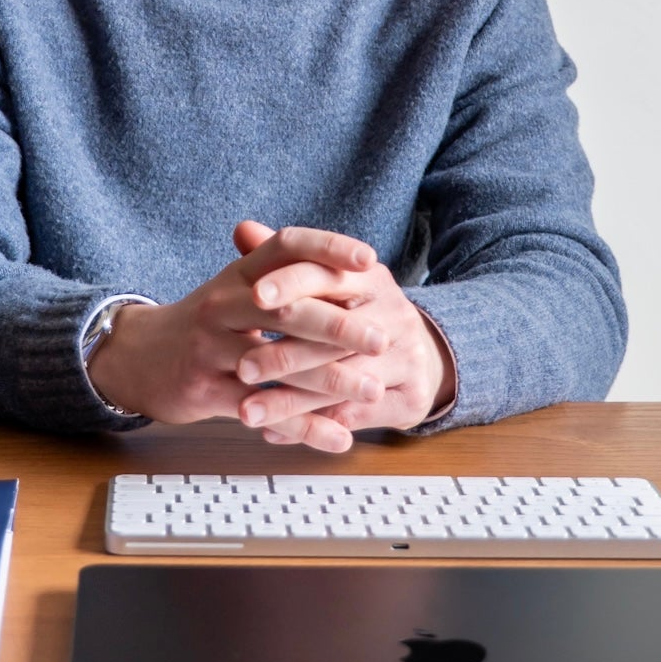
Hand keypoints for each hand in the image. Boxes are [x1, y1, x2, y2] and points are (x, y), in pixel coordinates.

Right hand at [87, 225, 387, 437]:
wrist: (138, 356)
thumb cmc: (205, 322)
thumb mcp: (237, 287)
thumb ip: (286, 274)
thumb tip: (351, 266)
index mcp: (239, 272)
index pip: (286, 246)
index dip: (328, 248)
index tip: (369, 260)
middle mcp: (224, 303)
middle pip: (286, 308)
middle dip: (337, 326)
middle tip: (380, 339)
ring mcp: (211, 347)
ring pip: (276, 363)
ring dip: (328, 380)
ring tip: (370, 390)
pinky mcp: (205, 390)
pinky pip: (261, 409)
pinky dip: (302, 426)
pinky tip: (337, 436)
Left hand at [230, 220, 456, 450]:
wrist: (419, 355)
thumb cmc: (358, 314)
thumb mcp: (330, 283)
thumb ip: (285, 260)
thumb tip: (241, 228)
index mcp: (371, 278)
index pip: (330, 274)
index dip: (292, 283)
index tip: (254, 295)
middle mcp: (394, 313)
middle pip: (334, 335)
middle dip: (284, 353)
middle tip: (242, 368)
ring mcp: (407, 356)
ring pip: (342, 382)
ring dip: (291, 400)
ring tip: (246, 411)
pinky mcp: (412, 396)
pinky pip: (356, 416)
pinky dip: (313, 427)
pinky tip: (276, 432)